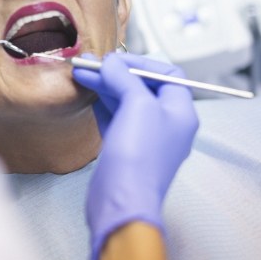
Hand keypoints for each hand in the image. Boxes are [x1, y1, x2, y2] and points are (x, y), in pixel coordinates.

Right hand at [73, 53, 198, 259]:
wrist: (121, 200)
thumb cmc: (139, 155)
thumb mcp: (137, 105)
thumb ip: (124, 78)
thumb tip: (111, 62)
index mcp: (180, 112)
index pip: (166, 75)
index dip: (140, 62)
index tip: (115, 59)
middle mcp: (165, 123)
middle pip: (141, 87)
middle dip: (115, 73)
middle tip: (89, 64)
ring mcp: (144, 136)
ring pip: (125, 101)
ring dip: (104, 86)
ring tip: (81, 73)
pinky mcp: (124, 147)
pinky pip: (115, 117)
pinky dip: (102, 103)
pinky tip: (88, 94)